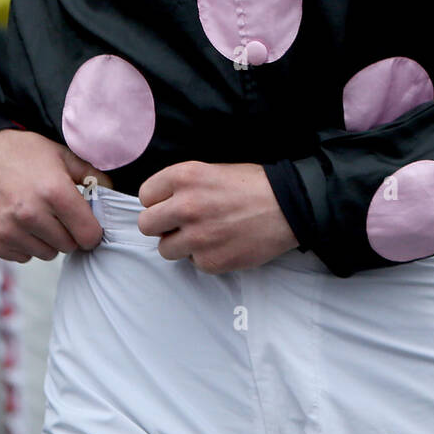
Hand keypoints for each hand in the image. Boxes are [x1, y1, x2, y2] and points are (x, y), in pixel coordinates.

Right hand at [0, 128, 111, 262]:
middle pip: (68, 246)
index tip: (86, 222)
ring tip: (35, 215)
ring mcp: (7, 231)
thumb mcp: (61, 154)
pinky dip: (24, 244)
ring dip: (46, 240)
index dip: (92, 230)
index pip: (89, 235)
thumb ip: (92, 176)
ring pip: (46, 254)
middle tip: (57, 213)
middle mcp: (29, 215)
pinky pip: (22, 257)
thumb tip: (113, 195)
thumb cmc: (23, 153)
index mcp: (53, 192)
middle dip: (69, 232)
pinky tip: (16, 221)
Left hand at [137, 160, 298, 273]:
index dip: (158, 201)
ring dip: (180, 244)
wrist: (287, 206)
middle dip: (161, 225)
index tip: (169, 203)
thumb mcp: (211, 170)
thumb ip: (182, 186)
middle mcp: (186, 205)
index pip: (145, 195)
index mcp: (184, 176)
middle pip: (147, 224)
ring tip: (203, 234)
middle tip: (180, 223)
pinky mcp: (211, 261)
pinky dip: (204, 256)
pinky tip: (222, 243)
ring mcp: (197, 236)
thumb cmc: (252, 185)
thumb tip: (160, 205)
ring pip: (165, 249)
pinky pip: (192, 263)